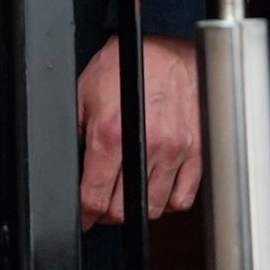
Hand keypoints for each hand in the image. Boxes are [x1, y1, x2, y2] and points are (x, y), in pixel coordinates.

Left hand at [77, 34, 200, 230]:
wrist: (171, 52)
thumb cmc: (128, 65)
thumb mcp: (85, 91)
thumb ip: (78, 131)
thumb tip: (71, 165)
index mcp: (111, 133)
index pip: (94, 196)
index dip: (85, 213)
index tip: (84, 217)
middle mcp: (146, 146)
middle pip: (124, 211)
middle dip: (108, 212)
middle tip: (103, 201)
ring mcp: (176, 152)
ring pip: (155, 209)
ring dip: (138, 207)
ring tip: (129, 191)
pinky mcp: (198, 155)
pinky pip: (183, 198)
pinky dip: (169, 200)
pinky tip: (157, 185)